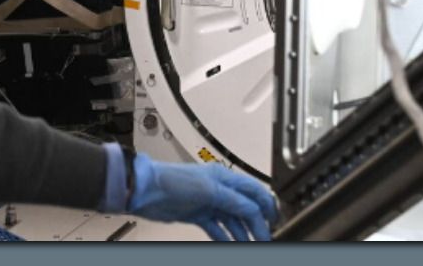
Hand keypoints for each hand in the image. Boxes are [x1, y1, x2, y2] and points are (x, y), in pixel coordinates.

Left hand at [128, 154, 277, 240]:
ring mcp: (209, 202)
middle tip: (263, 239)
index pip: (254, 192)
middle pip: (245, 208)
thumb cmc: (173, 181)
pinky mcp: (198, 214)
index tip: (274, 222)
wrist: (148, 190)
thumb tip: (253, 210)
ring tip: (250, 245)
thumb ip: (234, 200)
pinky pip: (218, 228)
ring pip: (233, 220)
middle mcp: (219, 189)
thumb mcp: (210, 189)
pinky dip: (226, 237)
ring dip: (242, 233)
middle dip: (256, 224)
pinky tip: (231, 245)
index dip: (266, 207)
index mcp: (225, 177)